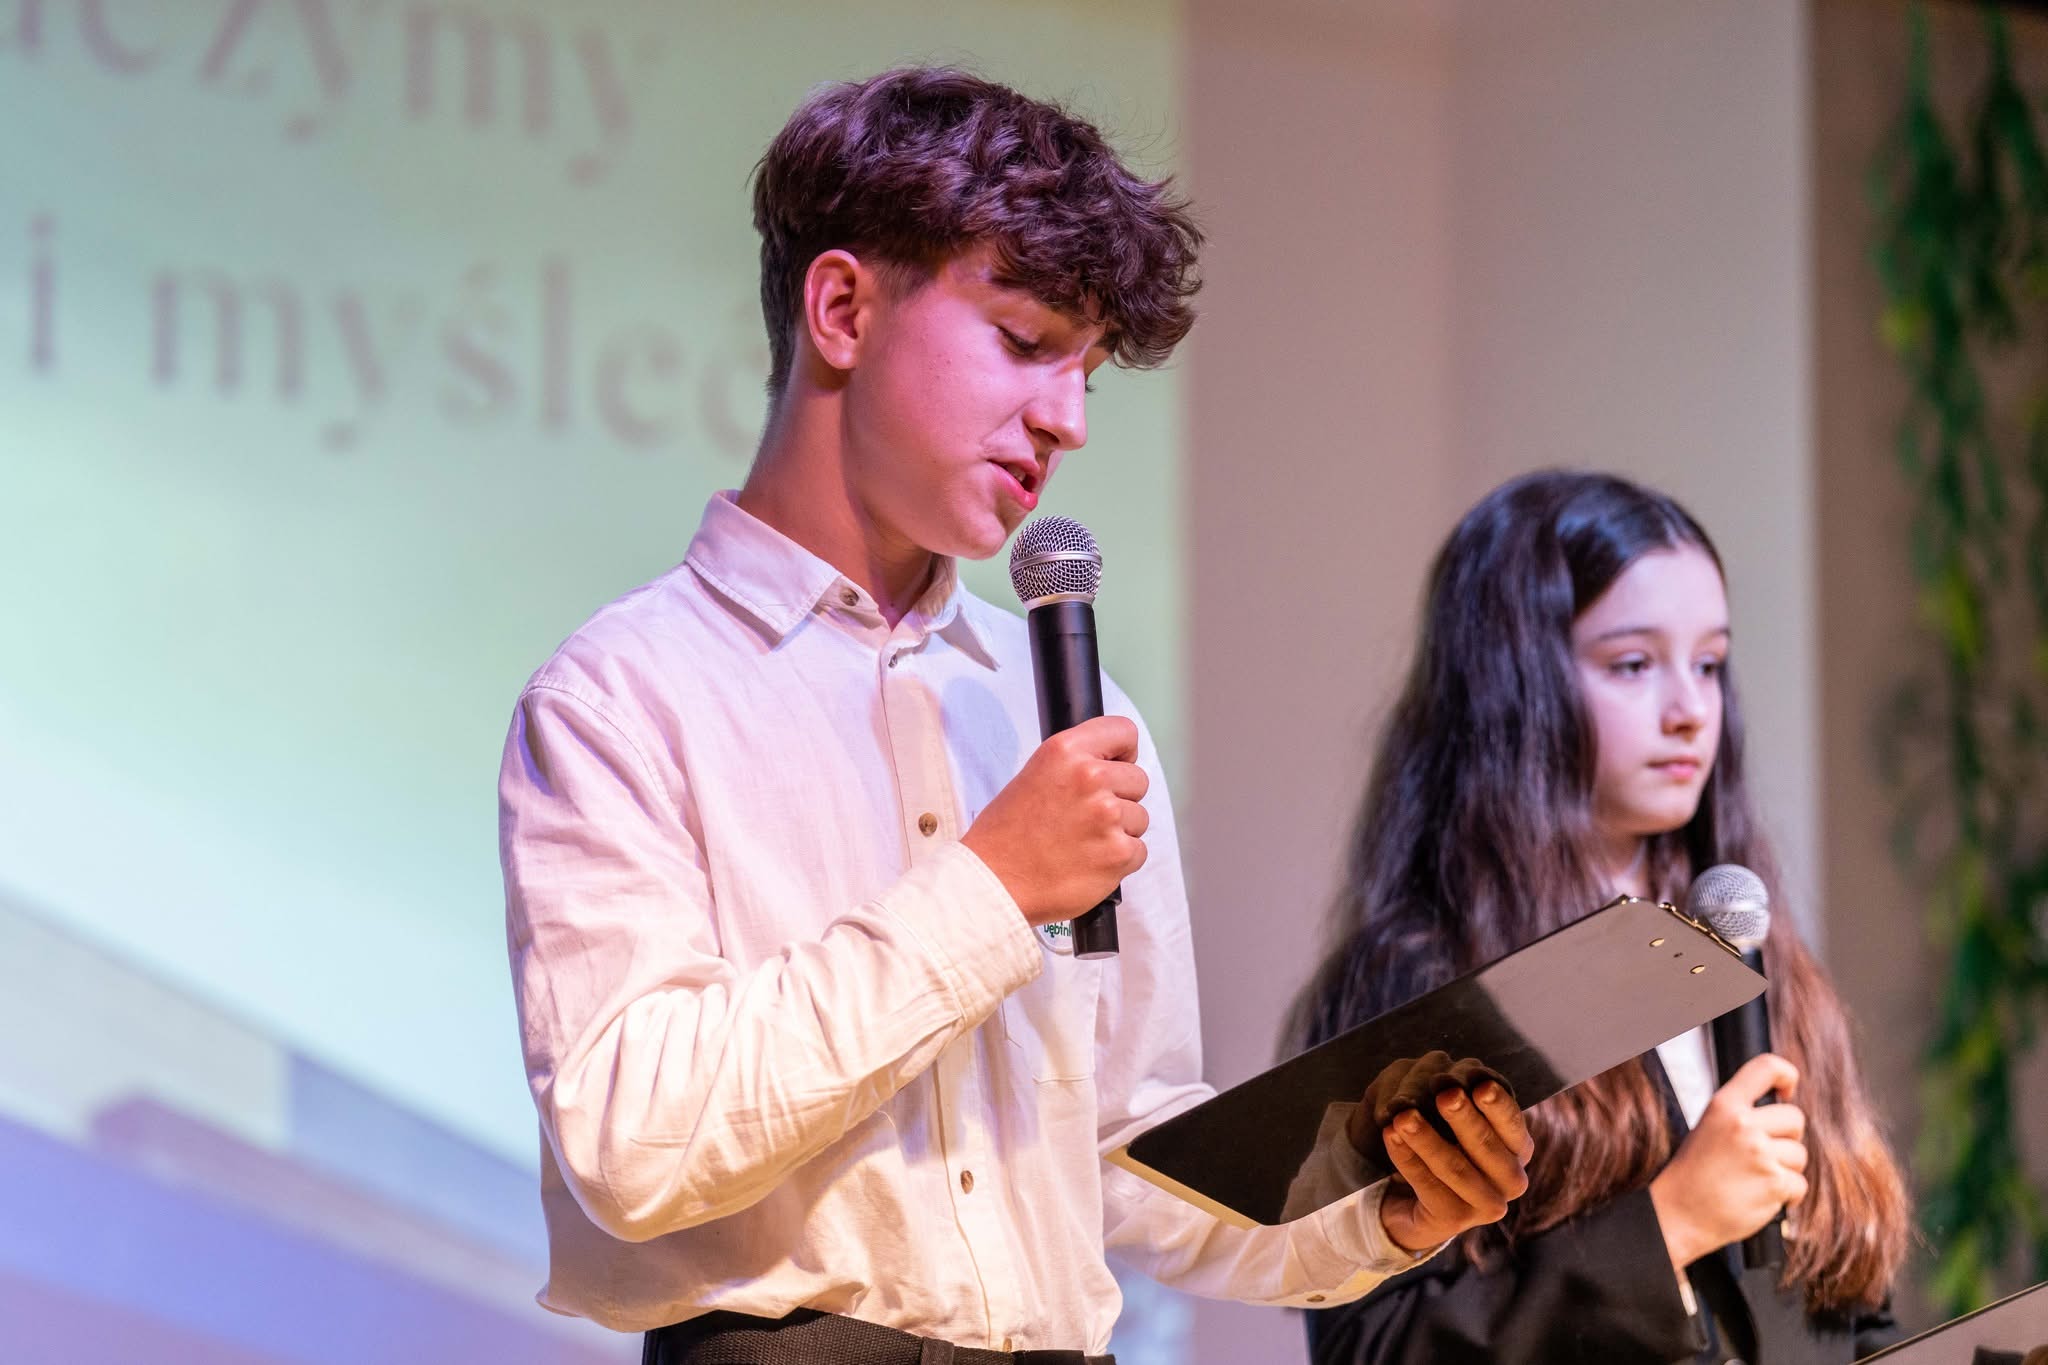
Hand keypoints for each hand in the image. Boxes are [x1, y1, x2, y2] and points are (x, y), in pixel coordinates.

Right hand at [962, 715, 1148, 926]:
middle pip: (1138, 780)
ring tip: (1082, 843)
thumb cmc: (1005, 834)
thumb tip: (1111, 766)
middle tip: (1087, 817)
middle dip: (1120, 798)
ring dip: (1119, 832)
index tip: (1114, 768)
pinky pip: (1138, 851)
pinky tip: (1088, 862)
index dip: (1122, 754)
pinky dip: (1119, 861)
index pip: (1124, 732)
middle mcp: (1090, 777)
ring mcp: (1108, 816)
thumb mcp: (1034, 775)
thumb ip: (1074, 765)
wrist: (993, 882)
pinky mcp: (1118, 853)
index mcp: (1066, 751)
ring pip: (1139, 818)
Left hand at [1375, 1081, 1533, 1253]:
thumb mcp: (1453, 1115)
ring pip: (1455, 1167)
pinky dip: (1407, 1158)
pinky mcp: (1455, 1221)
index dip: (1498, 1104)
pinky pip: (1428, 1186)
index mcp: (1519, 1148)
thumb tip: (1448, 1082)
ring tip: (1403, 1116)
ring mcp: (1487, 1205)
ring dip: (1427, 1138)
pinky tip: (1390, 1135)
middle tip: (1444, 1094)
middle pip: (1486, 1145)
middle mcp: (1512, 1180)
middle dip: (1463, 1117)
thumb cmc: (1440, 1141)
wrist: (1412, 1195)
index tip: (1480, 1083)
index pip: (1512, 1123)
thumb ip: (1458, 1096)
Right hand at [1648, 1052, 1807, 1270]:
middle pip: (1795, 1118)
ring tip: (1756, 1178)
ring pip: (1799, 1155)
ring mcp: (1760, 1154)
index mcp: (1724, 1105)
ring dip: (1785, 1169)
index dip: (1786, 1076)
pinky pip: (1800, 1184)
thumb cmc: (1692, 1173)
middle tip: (1764, 1154)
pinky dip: (1787, 1194)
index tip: (1787, 1091)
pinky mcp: (1774, 1184)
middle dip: (1787, 1138)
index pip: (1766, 1068)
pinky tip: (1762, 1196)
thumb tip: (1779, 1109)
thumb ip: (1740, 1114)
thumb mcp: (1708, 1127)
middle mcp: (1743, 1125)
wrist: (1678, 1213)